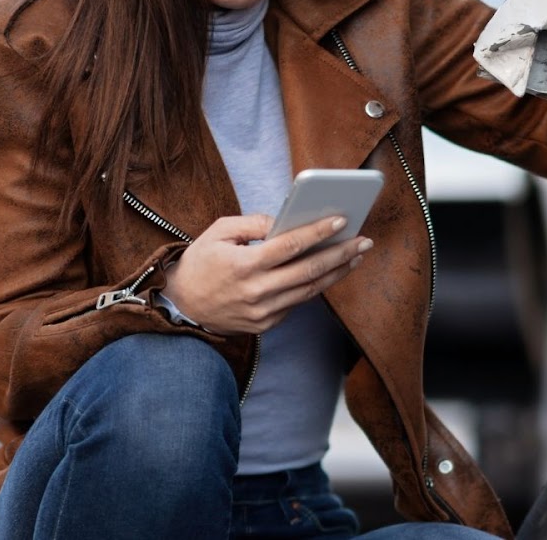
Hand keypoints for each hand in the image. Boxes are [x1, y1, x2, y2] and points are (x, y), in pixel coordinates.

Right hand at [161, 214, 370, 334]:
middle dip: (340, 254)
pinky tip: (331, 271)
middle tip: (364, 241)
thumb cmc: (201, 262)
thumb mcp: (218, 232)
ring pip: (309, 290)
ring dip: (336, 272)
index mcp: (244, 265)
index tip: (341, 221)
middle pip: (308, 271)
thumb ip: (254, 224)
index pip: (289, 246)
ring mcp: (263, 312)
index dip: (317, 233)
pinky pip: (297, 302)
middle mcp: (256, 292)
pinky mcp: (266, 324)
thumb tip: (286, 221)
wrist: (182, 306)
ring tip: (356, 255)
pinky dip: (316, 285)